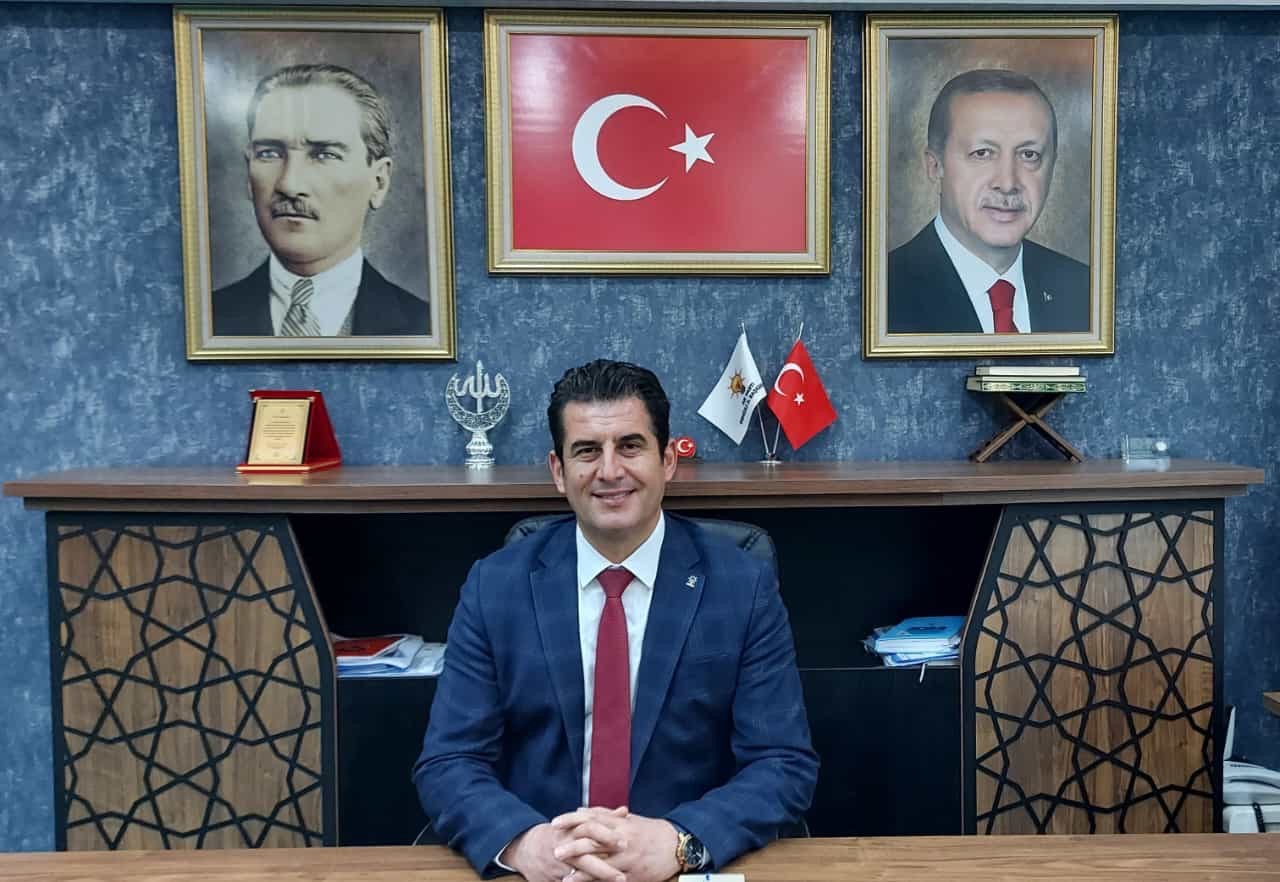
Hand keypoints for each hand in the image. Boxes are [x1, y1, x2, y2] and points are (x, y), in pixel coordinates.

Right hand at [500, 817, 625, 881]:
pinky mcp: (553, 879)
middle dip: (603, 867)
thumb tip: (624, 811)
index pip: (590, 830)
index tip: (626, 842)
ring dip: (597, 878)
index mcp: (571, 830)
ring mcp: (558, 865)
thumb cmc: (560, 833)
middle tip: (622, 874)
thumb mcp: (578, 822)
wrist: (527, 849)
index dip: (607, 836)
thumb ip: (603, 818)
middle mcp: (564, 847)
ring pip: (577, 874)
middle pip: (584, 855)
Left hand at [551, 809, 680, 881]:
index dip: (571, 820)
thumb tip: (581, 811)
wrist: (676, 846)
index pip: (591, 819)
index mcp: (620, 823)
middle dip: (572, 847)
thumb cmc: (649, 831)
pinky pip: (611, 880)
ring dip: (581, 870)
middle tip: (555, 850)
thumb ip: (604, 815)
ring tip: (564, 875)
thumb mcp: (628, 819)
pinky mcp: (632, 874)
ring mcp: (627, 859)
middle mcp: (622, 839)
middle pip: (593, 841)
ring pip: (601, 864)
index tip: (555, 823)